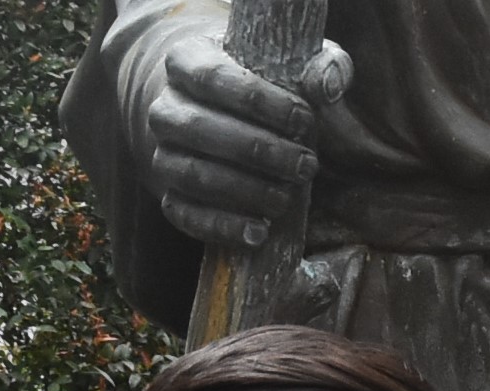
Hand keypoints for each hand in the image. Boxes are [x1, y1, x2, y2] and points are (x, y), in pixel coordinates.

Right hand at [146, 33, 352, 248]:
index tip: (305, 120)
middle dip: (260, 151)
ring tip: (288, 198)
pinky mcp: (166, 194)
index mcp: (185, 60)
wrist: (206, 111)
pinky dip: (222, 227)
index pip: (214, 77)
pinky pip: (186, 215)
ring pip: (194, 175)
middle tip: (305, 166)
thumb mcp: (287, 61)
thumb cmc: (258, 84)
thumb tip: (329, 85)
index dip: (261, 101)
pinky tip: (259, 232)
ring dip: (245, 190)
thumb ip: (319, 64)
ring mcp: (160, 154)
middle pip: (202, 129)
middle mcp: (164, 108)